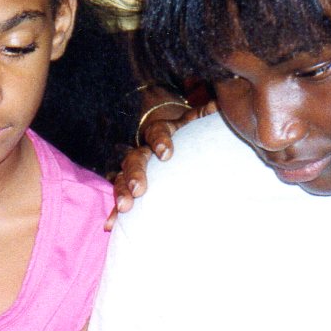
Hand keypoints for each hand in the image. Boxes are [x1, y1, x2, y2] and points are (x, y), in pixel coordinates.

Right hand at [107, 97, 213, 229]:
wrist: (180, 138)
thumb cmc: (194, 132)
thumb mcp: (201, 121)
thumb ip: (208, 115)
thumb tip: (219, 105)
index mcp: (163, 130)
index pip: (158, 130)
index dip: (160, 140)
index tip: (166, 154)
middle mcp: (145, 148)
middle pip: (135, 158)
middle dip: (136, 173)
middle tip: (139, 189)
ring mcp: (137, 168)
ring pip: (122, 177)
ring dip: (121, 192)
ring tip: (125, 208)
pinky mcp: (132, 185)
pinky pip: (121, 196)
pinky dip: (115, 211)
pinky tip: (110, 225)